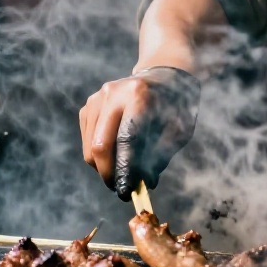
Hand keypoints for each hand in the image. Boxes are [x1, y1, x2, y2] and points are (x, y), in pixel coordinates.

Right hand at [79, 66, 199, 199]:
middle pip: (100, 145)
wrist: (163, 75)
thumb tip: (144, 183)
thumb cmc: (175, 106)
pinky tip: (118, 153)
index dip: (125, 169)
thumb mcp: (179, 129)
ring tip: (124, 171)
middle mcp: (112, 94)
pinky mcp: (88, 105)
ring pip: (90, 147)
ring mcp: (96, 98)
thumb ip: (161, 155)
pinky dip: (99, 156)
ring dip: (104, 167)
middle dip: (109, 174)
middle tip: (122, 190)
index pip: (126, 139)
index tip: (127, 192)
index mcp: (139, 95)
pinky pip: (87, 141)